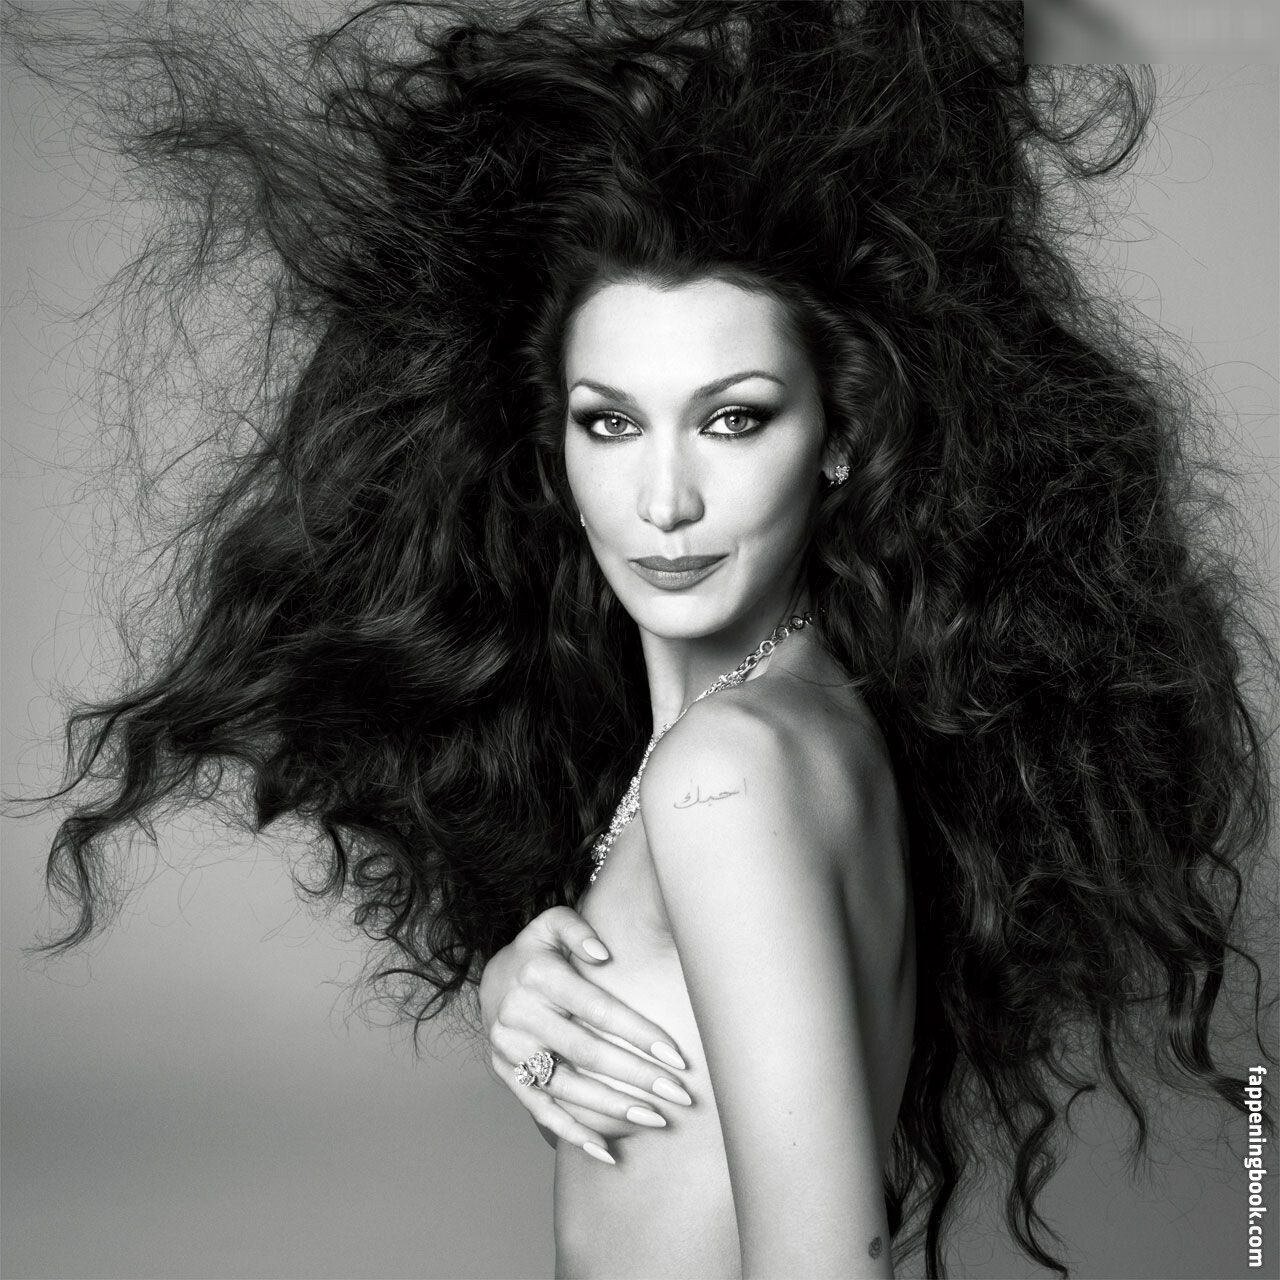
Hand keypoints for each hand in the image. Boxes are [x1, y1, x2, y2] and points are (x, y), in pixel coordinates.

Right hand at [480, 906, 692, 1162]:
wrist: (490, 980)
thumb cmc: (538, 952)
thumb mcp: (552, 924)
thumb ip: (577, 929)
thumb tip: (602, 953)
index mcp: (538, 976)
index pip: (598, 1010)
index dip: (638, 1034)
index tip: (676, 1057)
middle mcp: (518, 1015)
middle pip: (587, 1053)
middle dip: (637, 1077)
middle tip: (678, 1095)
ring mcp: (509, 1050)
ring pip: (567, 1087)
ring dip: (613, 1108)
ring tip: (656, 1120)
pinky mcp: (506, 1075)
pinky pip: (540, 1109)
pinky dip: (572, 1133)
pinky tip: (607, 1151)